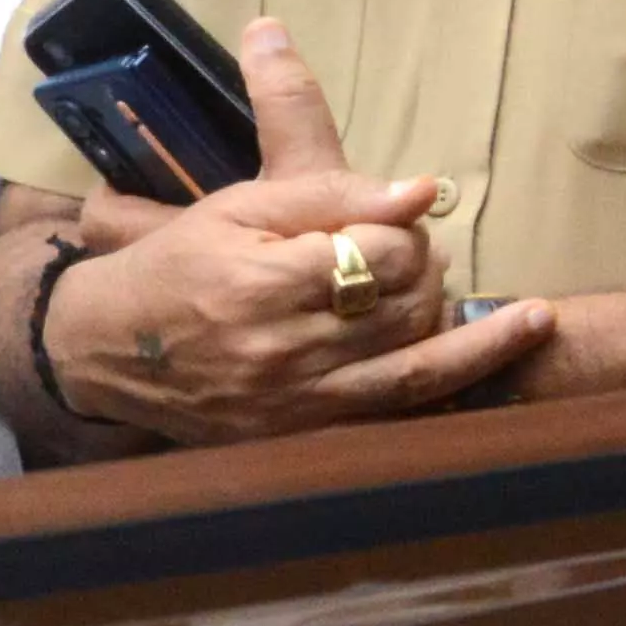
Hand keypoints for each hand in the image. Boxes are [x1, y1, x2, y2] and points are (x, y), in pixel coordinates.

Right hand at [38, 19, 550, 444]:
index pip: (378, 248)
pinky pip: (409, 406)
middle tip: (406, 251)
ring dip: (448, 313)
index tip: (383, 219)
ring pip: (417, 354)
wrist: (106, 351)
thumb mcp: (236, 208)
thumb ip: (327, 192)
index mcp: (259, 282)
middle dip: (422, 266)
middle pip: (406, 300)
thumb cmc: (174, 265)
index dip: (397, 227)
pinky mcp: (307, 433)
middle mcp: (282, 349)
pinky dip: (469, 368)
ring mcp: (298, 401)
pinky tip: (518, 334)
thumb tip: (420, 191)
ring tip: (446, 289)